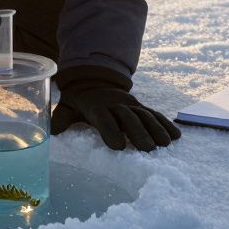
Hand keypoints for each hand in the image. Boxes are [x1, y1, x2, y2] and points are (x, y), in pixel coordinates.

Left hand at [51, 66, 180, 150]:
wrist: (94, 80)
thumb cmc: (79, 100)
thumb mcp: (66, 105)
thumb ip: (60, 118)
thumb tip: (52, 132)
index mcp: (96, 106)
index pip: (104, 118)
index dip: (111, 131)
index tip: (119, 146)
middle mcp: (116, 104)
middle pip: (129, 118)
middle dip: (139, 132)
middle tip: (149, 149)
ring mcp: (131, 104)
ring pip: (145, 115)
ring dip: (156, 129)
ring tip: (165, 144)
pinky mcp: (140, 107)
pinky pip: (155, 114)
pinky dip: (166, 124)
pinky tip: (176, 136)